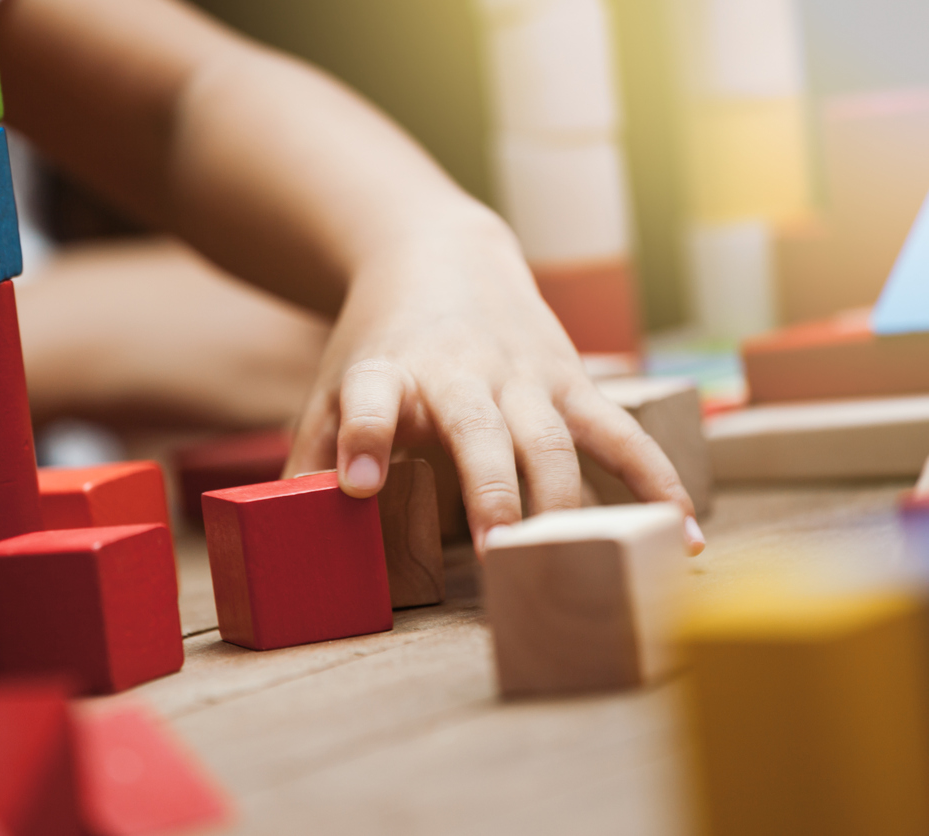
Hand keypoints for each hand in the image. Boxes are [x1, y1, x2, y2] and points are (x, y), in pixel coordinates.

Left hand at [283, 205, 705, 556]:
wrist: (439, 252)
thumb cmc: (378, 342)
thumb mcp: (331, 387)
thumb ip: (312, 458)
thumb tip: (286, 539)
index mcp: (388, 371)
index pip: (371, 399)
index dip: (365, 438)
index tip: (356, 485)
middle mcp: (457, 370)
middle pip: (478, 428)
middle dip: (492, 487)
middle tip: (498, 549)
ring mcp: (522, 373)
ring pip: (555, 436)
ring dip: (569, 496)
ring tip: (581, 555)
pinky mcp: (570, 379)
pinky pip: (619, 433)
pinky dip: (655, 480)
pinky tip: (681, 532)